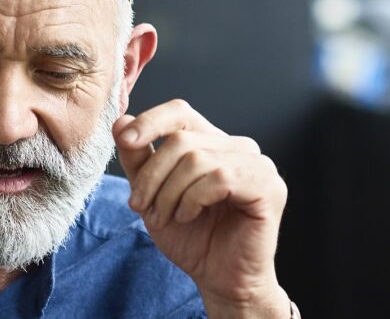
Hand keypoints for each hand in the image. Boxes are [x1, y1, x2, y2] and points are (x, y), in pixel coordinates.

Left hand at [114, 99, 290, 318]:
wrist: (218, 278)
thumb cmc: (190, 236)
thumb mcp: (152, 193)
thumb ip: (138, 158)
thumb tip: (120, 122)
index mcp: (213, 142)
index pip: (180, 112)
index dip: (150, 121)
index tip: (126, 141)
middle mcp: (238, 146)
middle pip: (181, 139)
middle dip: (152, 175)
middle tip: (140, 206)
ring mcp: (258, 164)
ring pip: (197, 159)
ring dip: (170, 193)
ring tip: (166, 216)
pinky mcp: (268, 186)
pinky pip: (219, 178)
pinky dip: (193, 199)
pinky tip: (189, 216)